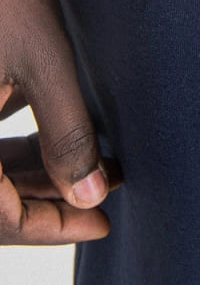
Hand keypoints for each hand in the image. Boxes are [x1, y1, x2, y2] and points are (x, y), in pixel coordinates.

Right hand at [0, 0, 121, 243]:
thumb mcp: (43, 58)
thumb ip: (67, 133)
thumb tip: (90, 196)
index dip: (48, 227)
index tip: (102, 222)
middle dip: (43, 198)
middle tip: (103, 195)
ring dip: (29, 170)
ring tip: (93, 164)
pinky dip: (10, 139)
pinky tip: (54, 131)